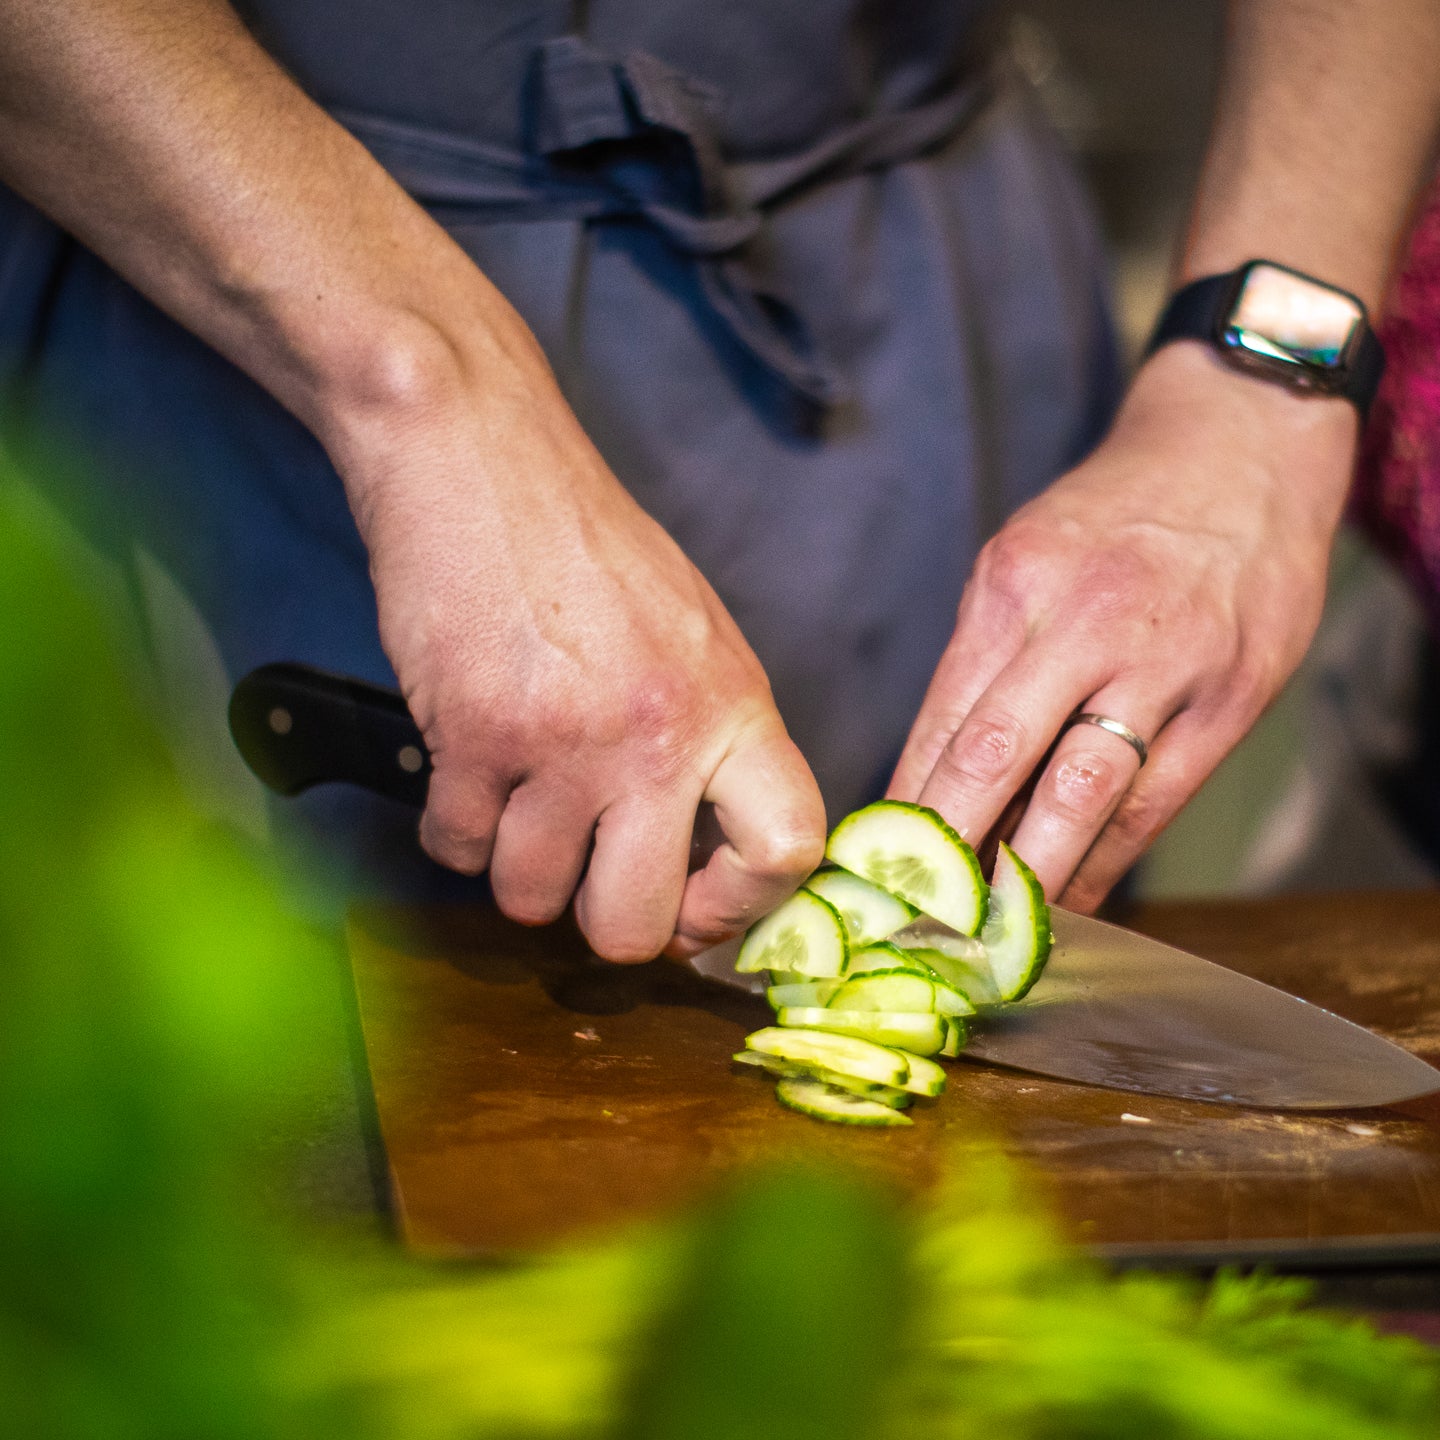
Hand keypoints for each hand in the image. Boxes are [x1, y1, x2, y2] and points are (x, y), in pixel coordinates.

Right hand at [329, 307, 824, 961]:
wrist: (478, 455)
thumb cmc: (584, 545)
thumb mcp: (693, 632)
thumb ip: (713, 740)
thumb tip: (710, 859)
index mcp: (732, 704)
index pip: (788, 849)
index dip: (740, 908)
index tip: (696, 907)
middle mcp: (658, 734)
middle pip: (637, 925)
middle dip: (604, 920)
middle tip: (589, 875)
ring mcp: (561, 742)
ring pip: (530, 900)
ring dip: (519, 868)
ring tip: (519, 799)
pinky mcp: (470, 736)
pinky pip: (454, 850)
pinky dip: (453, 829)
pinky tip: (466, 773)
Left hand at [889, 342, 1356, 909]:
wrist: (1242, 450)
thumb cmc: (1113, 518)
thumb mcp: (1022, 558)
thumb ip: (981, 662)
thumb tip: (934, 777)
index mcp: (1013, 587)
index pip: (942, 722)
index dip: (904, 807)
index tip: (870, 868)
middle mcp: (1083, 625)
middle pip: (996, 761)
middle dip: (946, 853)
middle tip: (908, 922)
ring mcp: (1164, 665)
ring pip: (1081, 796)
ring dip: (1028, 878)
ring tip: (984, 938)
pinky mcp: (1228, 700)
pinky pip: (1154, 804)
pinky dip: (1107, 863)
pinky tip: (1071, 905)